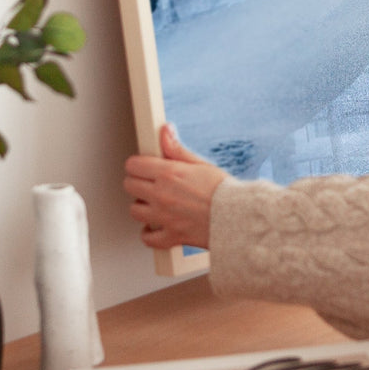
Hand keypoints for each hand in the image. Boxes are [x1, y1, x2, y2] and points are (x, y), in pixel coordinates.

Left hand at [123, 123, 227, 250]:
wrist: (238, 217)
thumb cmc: (224, 191)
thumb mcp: (200, 164)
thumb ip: (177, 149)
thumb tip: (165, 131)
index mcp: (169, 174)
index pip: (134, 165)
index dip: (138, 164)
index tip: (143, 166)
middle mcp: (162, 195)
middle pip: (129, 186)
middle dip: (137, 182)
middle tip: (149, 183)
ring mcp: (164, 217)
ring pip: (134, 211)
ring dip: (142, 207)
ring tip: (154, 203)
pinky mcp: (170, 236)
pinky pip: (147, 238)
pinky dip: (149, 233)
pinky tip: (156, 226)